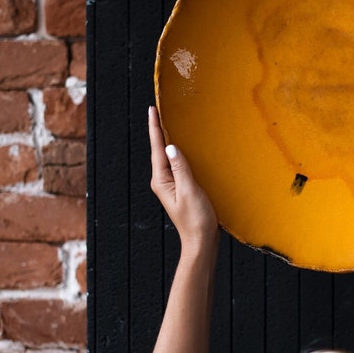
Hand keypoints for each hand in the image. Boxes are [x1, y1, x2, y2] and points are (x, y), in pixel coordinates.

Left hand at [148, 106, 217, 248]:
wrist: (201, 242)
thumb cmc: (196, 220)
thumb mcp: (189, 191)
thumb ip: (180, 167)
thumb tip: (170, 146)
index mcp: (162, 180)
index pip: (157, 148)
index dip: (155, 128)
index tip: (152, 110)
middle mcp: (163, 181)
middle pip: (159, 151)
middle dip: (159, 130)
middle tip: (158, 110)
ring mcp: (171, 186)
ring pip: (168, 158)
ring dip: (168, 140)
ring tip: (168, 123)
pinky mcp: (181, 189)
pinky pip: (177, 165)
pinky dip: (178, 153)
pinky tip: (183, 148)